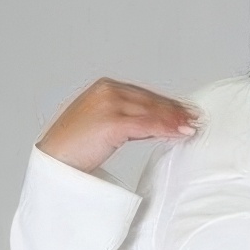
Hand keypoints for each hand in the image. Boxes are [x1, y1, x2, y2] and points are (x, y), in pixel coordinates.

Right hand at [35, 78, 200, 173]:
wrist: (54, 161)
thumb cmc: (72, 149)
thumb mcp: (101, 127)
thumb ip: (124, 121)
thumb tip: (149, 126)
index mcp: (103, 88)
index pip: (142, 95)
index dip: (165, 104)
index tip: (183, 111)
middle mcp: (107, 91)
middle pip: (149, 100)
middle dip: (174, 111)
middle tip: (194, 119)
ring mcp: (108, 104)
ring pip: (150, 111)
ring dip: (173, 120)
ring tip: (191, 127)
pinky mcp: (111, 122)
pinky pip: (145, 125)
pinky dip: (164, 129)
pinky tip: (178, 133)